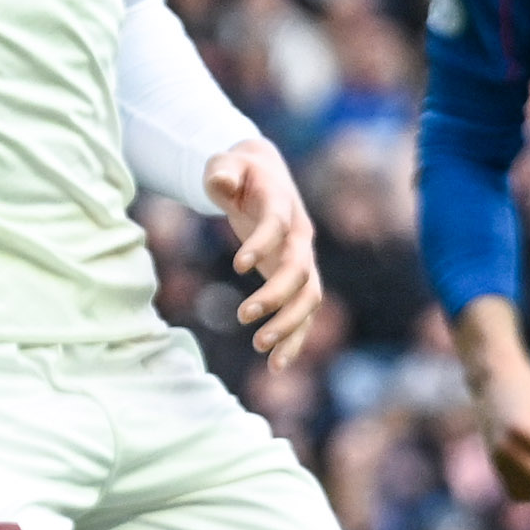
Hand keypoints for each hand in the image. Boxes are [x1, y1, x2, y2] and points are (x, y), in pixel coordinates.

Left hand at [203, 136, 322, 363]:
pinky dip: (294, 340)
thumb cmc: (239, 171)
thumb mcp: (225, 164)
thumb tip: (221, 182)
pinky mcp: (297, 280)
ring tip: (260, 348)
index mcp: (282, 205)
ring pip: (308, 298)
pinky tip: (275, 365)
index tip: (237, 265)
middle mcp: (300, 236)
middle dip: (276, 296)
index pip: (277, 226)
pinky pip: (303, 314)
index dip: (261, 244)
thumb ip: (223, 172)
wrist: (264, 177)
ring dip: (290, 326)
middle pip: (300, 270)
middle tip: (244, 316)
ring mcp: (302, 260)